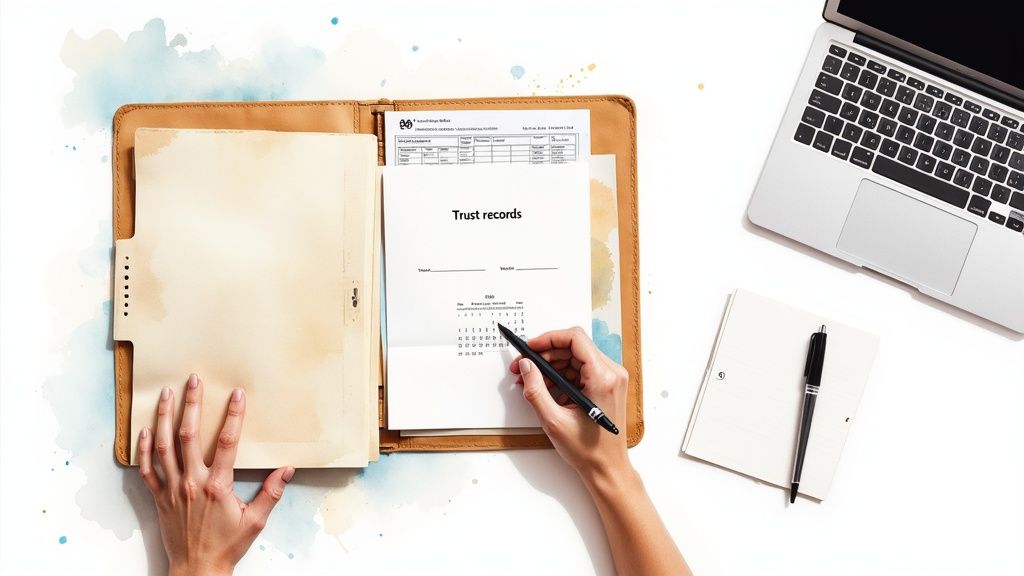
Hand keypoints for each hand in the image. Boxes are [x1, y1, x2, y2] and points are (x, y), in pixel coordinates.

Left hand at [138, 374, 293, 575]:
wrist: (197, 569)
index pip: (226, 442)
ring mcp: (172, 489)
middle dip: (191, 405)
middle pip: (188, 436)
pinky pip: (147, 469)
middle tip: (193, 381)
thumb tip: (287, 470)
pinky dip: (143, 449)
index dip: (233, 416)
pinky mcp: (159, 498)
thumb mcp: (255, 521)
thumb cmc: (227, 547)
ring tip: (166, 395)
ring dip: (164, 418)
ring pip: (164, 446)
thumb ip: (271, 493)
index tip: (236, 395)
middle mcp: (192, 483)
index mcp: (217, 486)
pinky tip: (144, 431)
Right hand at [509, 327, 630, 482]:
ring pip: (575, 357)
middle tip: (522, 366)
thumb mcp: (553, 420)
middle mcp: (611, 373)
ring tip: (530, 380)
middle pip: (573, 346)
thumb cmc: (588, 450)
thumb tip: (526, 366)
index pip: (575, 339)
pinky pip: (580, 369)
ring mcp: (610, 378)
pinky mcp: (606, 385)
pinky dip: (561, 375)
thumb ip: (536, 390)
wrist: (607, 468)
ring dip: (551, 365)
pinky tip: (545, 387)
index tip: (529, 347)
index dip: (548, 339)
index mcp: (603, 378)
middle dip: (545, 355)